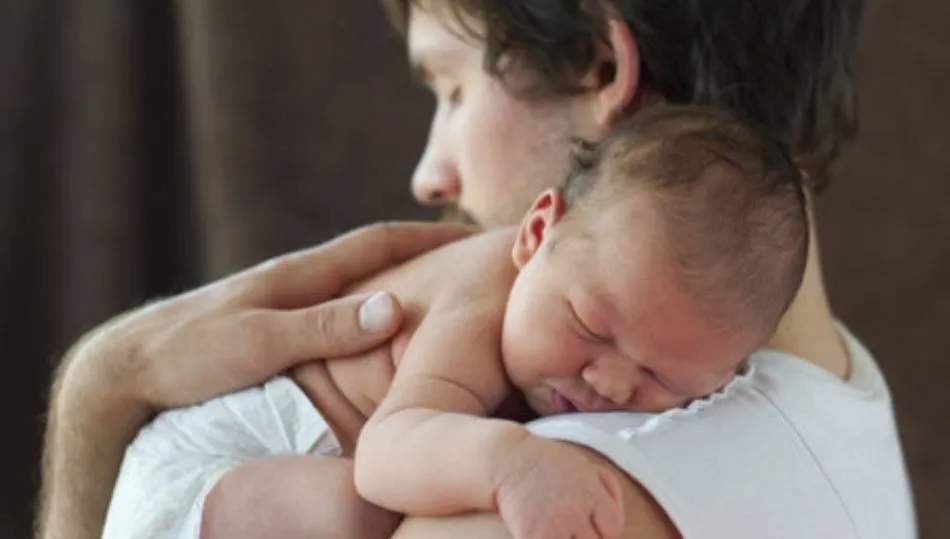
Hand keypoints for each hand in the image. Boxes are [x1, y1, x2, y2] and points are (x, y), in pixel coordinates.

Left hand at [40, 221, 472, 538]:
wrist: (128, 366)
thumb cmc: (189, 353)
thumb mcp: (259, 340)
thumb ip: (324, 326)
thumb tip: (395, 308)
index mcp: (302, 274)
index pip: (380, 242)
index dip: (431, 237)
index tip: (477, 237)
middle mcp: (300, 279)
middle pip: (376, 256)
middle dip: (426, 253)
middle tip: (471, 261)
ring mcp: (288, 298)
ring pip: (359, 281)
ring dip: (401, 279)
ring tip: (440, 291)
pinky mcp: (276, 321)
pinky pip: (339, 306)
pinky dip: (371, 306)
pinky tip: (378, 326)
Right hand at [495, 438, 624, 538]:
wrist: (509, 459)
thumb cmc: (546, 462)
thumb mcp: (584, 464)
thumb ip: (608, 489)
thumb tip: (618, 518)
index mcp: (591, 493)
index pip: (613, 530)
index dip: (602, 531)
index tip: (590, 526)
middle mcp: (576, 511)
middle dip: (584, 537)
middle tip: (571, 528)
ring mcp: (554, 525)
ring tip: (557, 530)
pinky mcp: (532, 536)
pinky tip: (541, 533)